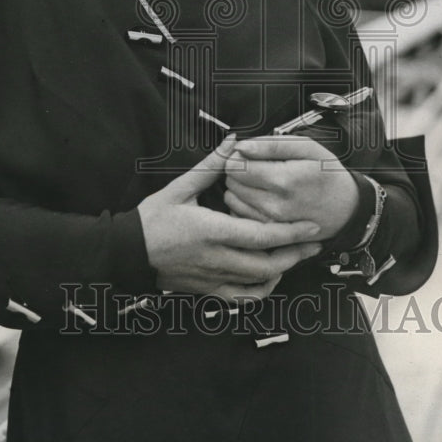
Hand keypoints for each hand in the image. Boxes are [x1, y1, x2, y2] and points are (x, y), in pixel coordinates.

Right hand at [137, 136, 322, 300]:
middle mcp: (217, 258)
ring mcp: (212, 278)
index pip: (262, 235)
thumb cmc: (153, 219)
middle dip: (295, 254)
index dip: (292, 232)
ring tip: (293, 256)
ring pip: (258, 284)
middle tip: (313, 243)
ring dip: (281, 271)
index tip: (312, 226)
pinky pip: (241, 298)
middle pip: (268, 264)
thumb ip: (211, 166)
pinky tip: (266, 278)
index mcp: (212, 231)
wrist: (128, 251)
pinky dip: (260, 291)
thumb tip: (233, 143)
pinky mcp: (206, 290)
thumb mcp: (181, 187)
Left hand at [223, 135, 358, 239]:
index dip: (238, 155)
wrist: (348, 209)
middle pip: (232, 181)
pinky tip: (259, 195)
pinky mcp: (270, 232)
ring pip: (232, 198)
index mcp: (283, 180)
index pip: (236, 165)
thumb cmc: (328, 175)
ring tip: (259, 180)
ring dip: (239, 186)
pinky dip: (244, 203)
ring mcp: (271, 222)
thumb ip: (272, 145)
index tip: (249, 153)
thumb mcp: (308, 148)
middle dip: (238, 170)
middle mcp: (274, 205)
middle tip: (256, 165)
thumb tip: (242, 146)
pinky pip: (241, 214)